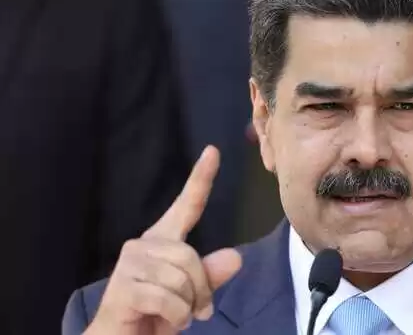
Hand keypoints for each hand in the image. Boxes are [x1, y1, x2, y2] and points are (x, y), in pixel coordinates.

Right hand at [86, 146, 241, 334]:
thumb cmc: (155, 315)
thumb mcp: (190, 296)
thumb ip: (211, 276)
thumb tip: (235, 257)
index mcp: (163, 242)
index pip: (186, 206)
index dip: (201, 179)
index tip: (213, 150)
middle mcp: (142, 245)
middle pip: (191, 256)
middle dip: (201, 289)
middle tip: (197, 311)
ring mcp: (129, 264)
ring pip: (180, 278)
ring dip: (187, 307)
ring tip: (176, 316)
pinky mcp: (121, 287)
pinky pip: (167, 298)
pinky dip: (175, 316)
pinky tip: (164, 321)